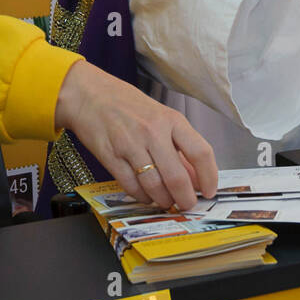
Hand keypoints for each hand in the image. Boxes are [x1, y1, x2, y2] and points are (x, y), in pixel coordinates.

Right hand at [55, 60, 217, 210]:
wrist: (89, 95)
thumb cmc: (127, 105)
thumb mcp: (161, 117)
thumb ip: (179, 145)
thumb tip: (195, 176)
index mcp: (171, 120)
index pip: (201, 152)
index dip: (209, 177)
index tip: (210, 191)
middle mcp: (153, 132)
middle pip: (177, 177)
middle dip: (186, 198)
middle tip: (187, 204)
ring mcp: (131, 145)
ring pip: (154, 186)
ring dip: (164, 200)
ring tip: (167, 202)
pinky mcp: (111, 157)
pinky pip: (131, 186)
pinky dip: (142, 196)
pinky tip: (146, 195)